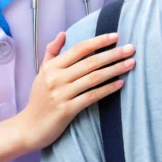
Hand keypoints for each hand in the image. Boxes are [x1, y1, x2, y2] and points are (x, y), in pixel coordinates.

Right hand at [15, 31, 134, 151]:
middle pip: (90, 62)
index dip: (98, 41)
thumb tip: (63, 33)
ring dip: (115, 69)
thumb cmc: (39, 99)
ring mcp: (62, 94)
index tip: (116, 36)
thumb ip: (52, 52)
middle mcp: (56, 78)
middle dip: (113, 54)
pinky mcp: (67, 110)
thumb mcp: (42, 73)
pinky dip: (108, 89)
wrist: (29, 127)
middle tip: (131, 48)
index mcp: (51, 67)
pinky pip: (92, 96)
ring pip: (94, 78)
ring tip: (131, 63)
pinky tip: (120, 84)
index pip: (79, 49)